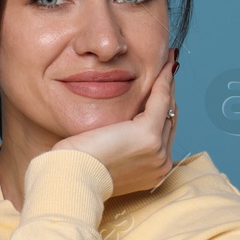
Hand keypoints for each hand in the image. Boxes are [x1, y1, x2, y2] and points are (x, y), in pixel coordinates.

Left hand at [53, 50, 177, 197]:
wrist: (70, 176)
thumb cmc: (78, 168)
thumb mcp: (105, 156)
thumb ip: (120, 145)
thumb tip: (120, 130)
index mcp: (152, 172)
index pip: (162, 134)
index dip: (163, 110)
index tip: (162, 90)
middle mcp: (160, 164)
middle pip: (169, 121)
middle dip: (168, 95)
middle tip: (167, 71)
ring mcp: (157, 151)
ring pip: (168, 110)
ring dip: (167, 84)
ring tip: (167, 64)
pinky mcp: (148, 135)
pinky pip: (160, 100)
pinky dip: (162, 82)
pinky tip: (163, 66)